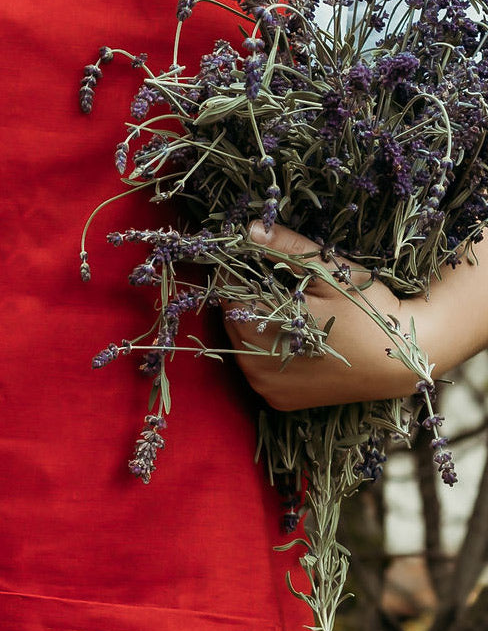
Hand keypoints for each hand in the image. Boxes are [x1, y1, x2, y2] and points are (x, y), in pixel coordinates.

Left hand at [222, 221, 424, 411]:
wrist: (403, 359)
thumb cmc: (367, 310)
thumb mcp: (329, 272)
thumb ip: (286, 248)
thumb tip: (249, 229)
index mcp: (260, 329)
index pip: (228, 290)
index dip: (239, 270)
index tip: (257, 259)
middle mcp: (254, 365)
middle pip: (231, 317)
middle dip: (247, 296)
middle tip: (275, 281)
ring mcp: (265, 386)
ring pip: (241, 342)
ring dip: (254, 323)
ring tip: (287, 308)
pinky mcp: (278, 400)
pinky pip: (258, 366)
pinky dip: (266, 349)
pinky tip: (291, 337)